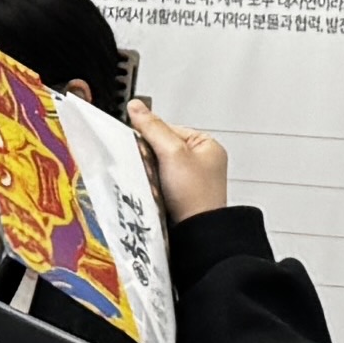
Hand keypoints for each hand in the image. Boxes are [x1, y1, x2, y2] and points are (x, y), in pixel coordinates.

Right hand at [130, 102, 229, 223]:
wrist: (195, 235)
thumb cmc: (196, 196)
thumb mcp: (172, 152)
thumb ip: (153, 127)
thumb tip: (136, 107)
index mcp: (207, 145)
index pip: (169, 127)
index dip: (151, 135)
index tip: (142, 143)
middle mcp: (200, 162)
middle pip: (161, 146)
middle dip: (150, 156)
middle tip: (150, 166)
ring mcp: (189, 180)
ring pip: (157, 166)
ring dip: (149, 172)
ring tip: (153, 182)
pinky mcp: (178, 196)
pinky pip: (157, 182)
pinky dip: (151, 185)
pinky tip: (153, 191)